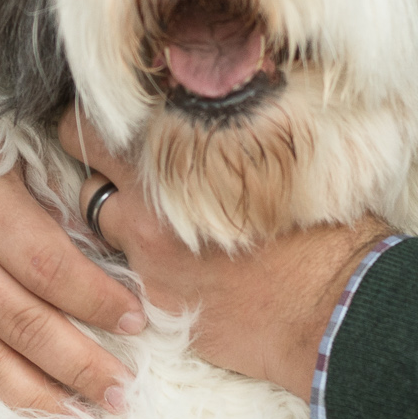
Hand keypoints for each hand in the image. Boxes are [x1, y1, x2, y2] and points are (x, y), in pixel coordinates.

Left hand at [59, 113, 391, 401]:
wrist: (335, 305)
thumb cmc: (321, 224)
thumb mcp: (277, 155)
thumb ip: (225, 135)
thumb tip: (213, 112)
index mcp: (178, 156)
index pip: (93, 126)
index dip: (93, 125)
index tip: (103, 128)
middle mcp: (150, 204)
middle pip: (82, 176)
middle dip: (93, 174)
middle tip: (113, 174)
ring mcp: (148, 257)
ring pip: (100, 228)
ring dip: (116, 220)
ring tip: (152, 221)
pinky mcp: (157, 301)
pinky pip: (127, 274)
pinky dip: (143, 265)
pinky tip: (178, 265)